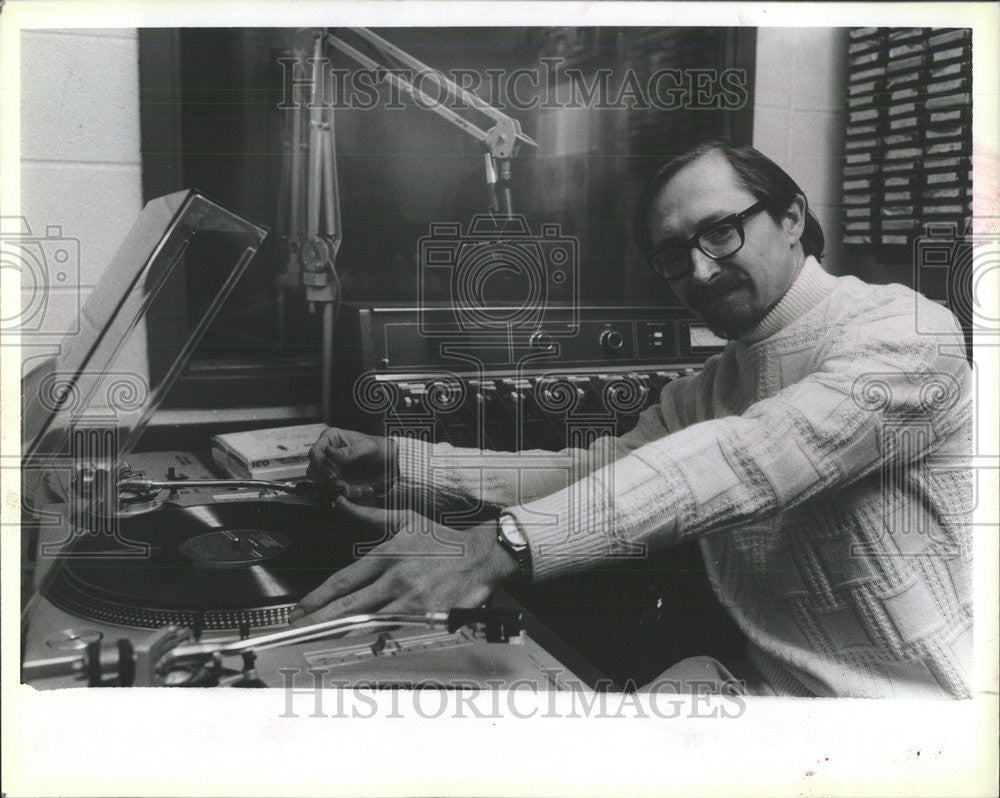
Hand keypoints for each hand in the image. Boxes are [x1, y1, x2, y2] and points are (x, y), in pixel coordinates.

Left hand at [288, 498, 517, 625]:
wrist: (481, 556)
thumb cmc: (443, 540)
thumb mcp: (405, 519)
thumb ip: (370, 515)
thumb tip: (343, 503)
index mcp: (388, 554)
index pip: (343, 581)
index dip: (317, 598)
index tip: (299, 609)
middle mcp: (397, 578)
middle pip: (349, 606)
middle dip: (318, 621)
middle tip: (295, 631)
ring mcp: (412, 601)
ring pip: (368, 624)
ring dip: (340, 634)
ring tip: (317, 642)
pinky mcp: (428, 618)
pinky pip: (395, 634)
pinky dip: (374, 642)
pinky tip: (356, 649)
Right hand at [307, 427, 397, 499]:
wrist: (392, 462)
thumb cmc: (380, 449)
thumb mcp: (368, 447)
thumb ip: (349, 451)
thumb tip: (328, 452)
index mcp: (331, 439)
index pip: (314, 452)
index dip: (320, 465)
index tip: (332, 475)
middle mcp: (327, 453)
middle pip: (313, 470)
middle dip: (328, 480)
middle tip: (344, 485)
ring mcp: (331, 468)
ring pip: (321, 482)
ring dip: (337, 488)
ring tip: (354, 489)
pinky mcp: (337, 480)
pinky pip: (334, 490)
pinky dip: (346, 493)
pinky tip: (361, 490)